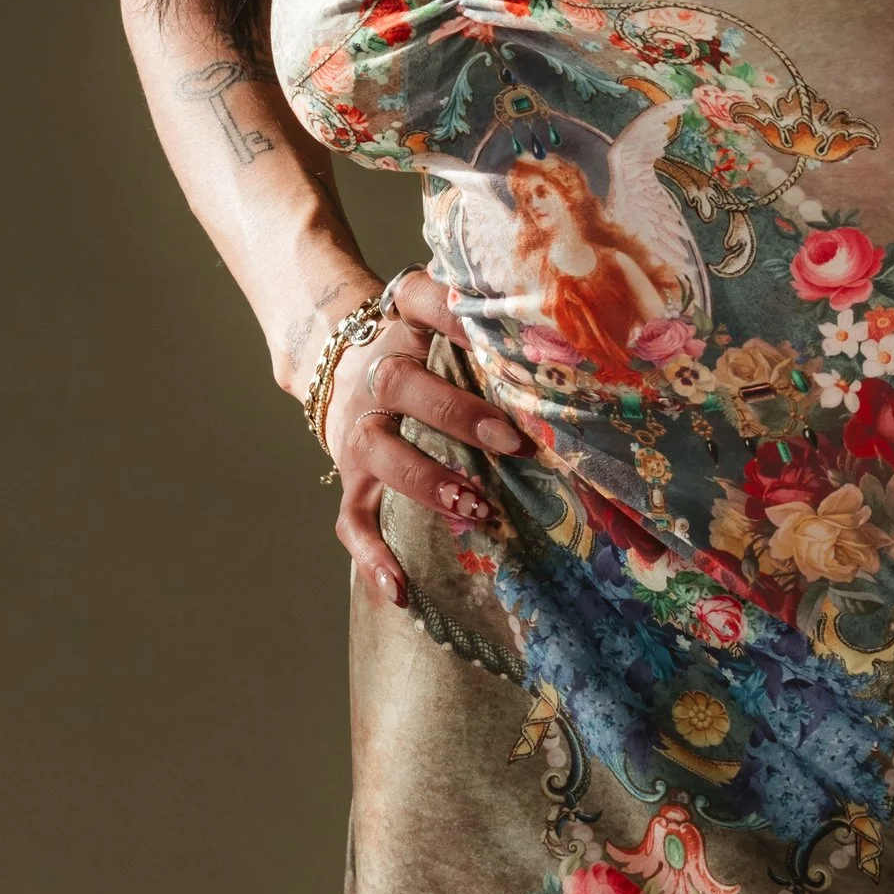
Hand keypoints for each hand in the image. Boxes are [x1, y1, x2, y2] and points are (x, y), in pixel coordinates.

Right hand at [317, 267, 522, 604]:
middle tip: (512, 443)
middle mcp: (374, 375)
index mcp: (401, 325)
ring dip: (425, 482)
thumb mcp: (435, 312)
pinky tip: (400, 591)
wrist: (336, 356)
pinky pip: (352, 519)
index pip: (421, 302)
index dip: (455, 316)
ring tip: (475, 509)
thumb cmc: (415, 339)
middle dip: (455, 415)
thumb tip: (557, 328)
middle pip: (400, 383)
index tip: (498, 331)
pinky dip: (372, 556)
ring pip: (377, 452)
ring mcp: (358, 429)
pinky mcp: (350, 476)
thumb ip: (480, 313)